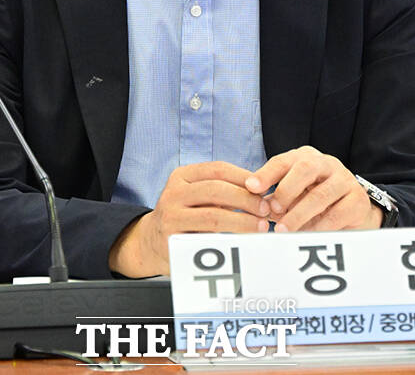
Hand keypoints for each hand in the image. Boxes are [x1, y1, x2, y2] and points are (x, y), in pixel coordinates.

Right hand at [108, 161, 270, 276]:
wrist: (149, 242)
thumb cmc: (183, 215)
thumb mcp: (195, 194)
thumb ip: (220, 190)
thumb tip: (260, 192)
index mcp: (182, 175)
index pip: (217, 169)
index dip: (244, 177)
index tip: (264, 188)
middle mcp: (173, 193)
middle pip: (216, 190)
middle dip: (246, 199)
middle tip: (265, 210)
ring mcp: (170, 217)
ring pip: (213, 217)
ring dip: (242, 222)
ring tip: (260, 227)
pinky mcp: (172, 242)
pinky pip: (205, 241)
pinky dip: (228, 242)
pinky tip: (243, 244)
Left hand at [245, 146, 381, 231]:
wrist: (354, 209)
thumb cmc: (315, 199)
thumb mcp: (294, 195)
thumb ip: (274, 198)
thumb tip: (254, 207)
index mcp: (305, 158)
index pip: (283, 161)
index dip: (266, 173)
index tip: (250, 187)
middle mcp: (326, 163)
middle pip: (305, 168)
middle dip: (286, 188)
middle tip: (273, 209)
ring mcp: (344, 180)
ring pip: (320, 194)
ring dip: (299, 214)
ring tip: (283, 230)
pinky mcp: (357, 200)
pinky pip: (336, 214)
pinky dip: (319, 227)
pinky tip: (307, 236)